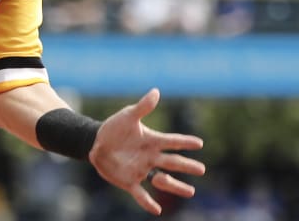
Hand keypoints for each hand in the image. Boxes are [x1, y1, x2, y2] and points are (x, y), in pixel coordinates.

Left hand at [88, 88, 204, 215]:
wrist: (96, 142)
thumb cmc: (115, 128)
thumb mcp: (127, 116)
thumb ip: (142, 107)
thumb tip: (156, 91)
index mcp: (152, 141)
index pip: (171, 141)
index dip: (184, 141)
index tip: (199, 143)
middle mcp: (150, 157)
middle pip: (171, 162)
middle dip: (186, 165)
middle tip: (201, 169)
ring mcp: (141, 170)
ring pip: (162, 180)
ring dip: (175, 186)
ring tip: (191, 192)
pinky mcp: (129, 181)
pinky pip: (141, 194)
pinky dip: (148, 202)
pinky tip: (157, 210)